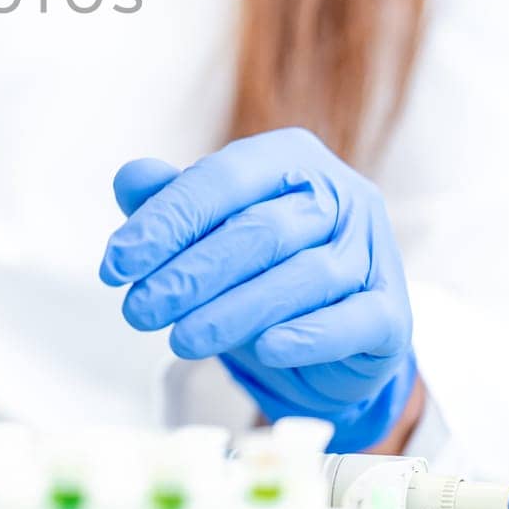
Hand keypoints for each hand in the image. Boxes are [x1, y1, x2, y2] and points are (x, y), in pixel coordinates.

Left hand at [99, 128, 417, 451]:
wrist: (329, 336)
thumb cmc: (259, 267)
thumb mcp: (210, 228)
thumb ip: (172, 201)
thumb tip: (131, 178)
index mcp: (291, 159)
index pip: (222, 180)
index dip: (166, 221)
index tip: (115, 264)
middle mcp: (341, 195)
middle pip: (261, 230)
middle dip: (192, 273)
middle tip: (139, 309)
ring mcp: (373, 252)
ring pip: (303, 277)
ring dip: (233, 311)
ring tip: (180, 338)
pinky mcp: (393, 314)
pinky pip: (352, 321)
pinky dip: (307, 335)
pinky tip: (264, 349)